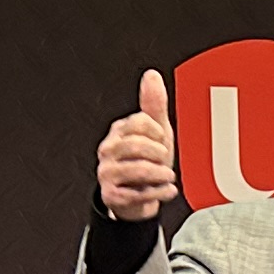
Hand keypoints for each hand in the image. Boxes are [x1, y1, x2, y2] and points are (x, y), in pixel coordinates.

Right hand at [96, 69, 178, 222]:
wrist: (136, 199)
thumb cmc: (146, 162)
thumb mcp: (155, 131)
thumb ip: (154, 104)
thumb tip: (152, 75)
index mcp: (119, 131)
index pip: (140, 122)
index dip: (158, 133)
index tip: (161, 141)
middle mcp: (108, 150)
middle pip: (138, 145)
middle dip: (160, 155)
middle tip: (165, 161)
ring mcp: (107, 173)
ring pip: (139, 169)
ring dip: (161, 174)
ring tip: (167, 176)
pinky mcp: (111, 195)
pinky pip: (138, 194)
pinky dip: (159, 193)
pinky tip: (167, 190)